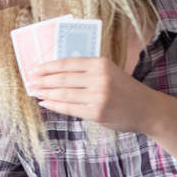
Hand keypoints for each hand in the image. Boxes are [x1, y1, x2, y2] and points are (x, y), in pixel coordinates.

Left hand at [30, 57, 164, 132]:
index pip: (68, 63)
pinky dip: (54, 105)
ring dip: (45, 93)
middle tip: (30, 81)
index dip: (48, 66)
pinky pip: (69, 108)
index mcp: (101, 64)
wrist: (146, 109)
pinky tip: (45, 103)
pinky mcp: (96, 112)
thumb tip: (55, 72)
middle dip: (43, 80)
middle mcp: (100, 78)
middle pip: (62, 79)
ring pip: (63, 94)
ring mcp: (98, 96)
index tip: (35, 68)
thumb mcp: (109, 72)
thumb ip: (87, 71)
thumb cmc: (124, 89)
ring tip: (35, 92)